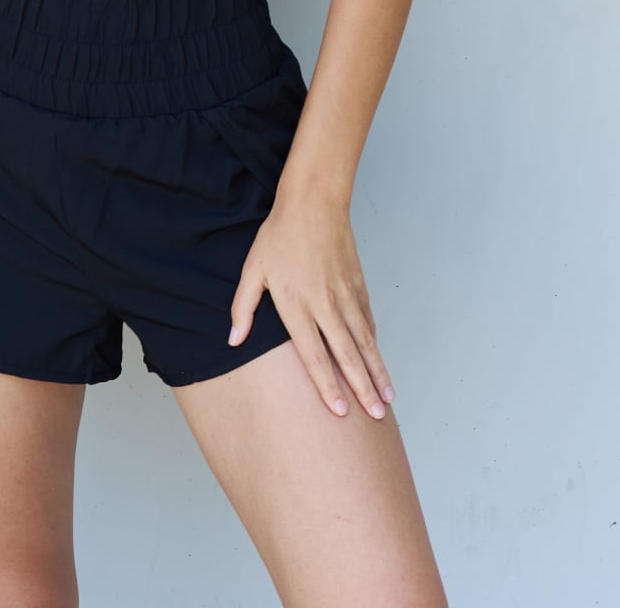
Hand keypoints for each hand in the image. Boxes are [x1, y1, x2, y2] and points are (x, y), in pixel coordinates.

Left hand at [227, 188, 395, 419]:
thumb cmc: (278, 236)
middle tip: (376, 417)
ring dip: (377, 371)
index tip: (339, 412)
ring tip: (387, 398)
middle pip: (347, 355)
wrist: (313, 202)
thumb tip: (232, 340)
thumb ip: (242, 308)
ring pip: (364, 341)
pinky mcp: (357, 284)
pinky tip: (378, 360)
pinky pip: (367, 321)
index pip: (314, 355)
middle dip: (362, 389)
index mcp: (297, 305)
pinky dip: (374, 343)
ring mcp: (345, 295)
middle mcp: (325, 305)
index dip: (327, 386)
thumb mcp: (253, 270)